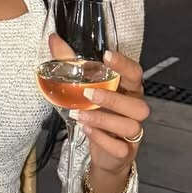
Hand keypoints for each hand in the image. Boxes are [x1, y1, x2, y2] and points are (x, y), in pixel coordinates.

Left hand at [48, 37, 147, 192]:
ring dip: (103, 119)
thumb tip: (54, 39)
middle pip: (137, 104)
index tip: (107, 55)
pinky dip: (102, 139)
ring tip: (80, 115)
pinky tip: (86, 130)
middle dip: (113, 98)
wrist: (105, 153)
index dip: (124, 64)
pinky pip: (120, 147)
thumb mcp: (83, 88)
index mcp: (129, 89)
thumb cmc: (98, 113)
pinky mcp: (125, 151)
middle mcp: (134, 109)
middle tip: (87, 93)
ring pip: (130, 126)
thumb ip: (70, 63)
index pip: (135, 73)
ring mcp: (133, 132)